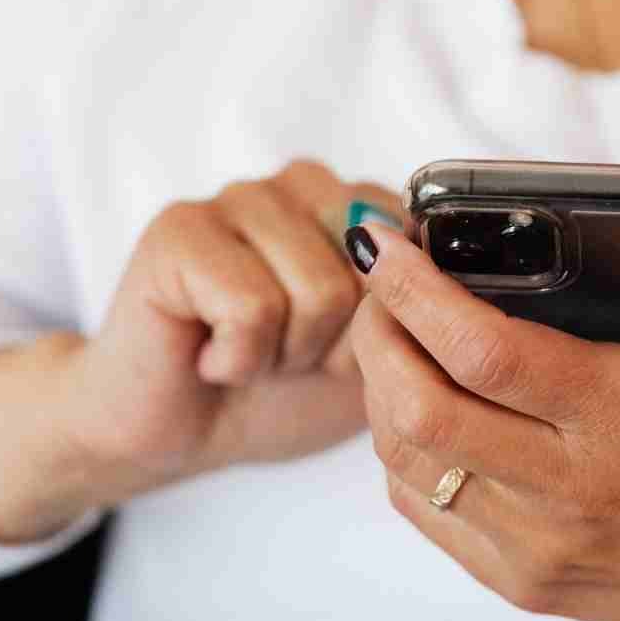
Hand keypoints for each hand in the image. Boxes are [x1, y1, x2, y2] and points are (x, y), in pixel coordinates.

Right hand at [0, 159, 400, 542]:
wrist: (179, 435)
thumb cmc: (278, 393)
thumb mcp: (377, 360)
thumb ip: (419, 313)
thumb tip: (440, 280)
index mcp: (357, 203)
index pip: (420, 253)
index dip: (384, 329)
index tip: (338, 350)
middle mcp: (301, 184)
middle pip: (375, 275)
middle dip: (338, 344)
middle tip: (287, 354)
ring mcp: (238, 196)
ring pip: (318, 290)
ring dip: (285, 354)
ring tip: (248, 352)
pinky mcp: (179, 228)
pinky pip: (253, 306)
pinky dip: (238, 358)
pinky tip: (210, 355)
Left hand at [347, 182, 619, 620]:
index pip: (488, 354)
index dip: (416, 293)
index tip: (386, 241)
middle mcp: (577, 489)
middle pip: (422, 410)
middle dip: (377, 333)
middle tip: (379, 282)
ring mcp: (542, 546)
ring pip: (408, 462)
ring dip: (378, 390)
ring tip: (389, 334)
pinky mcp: (523, 584)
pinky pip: (424, 512)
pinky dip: (402, 452)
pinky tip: (416, 406)